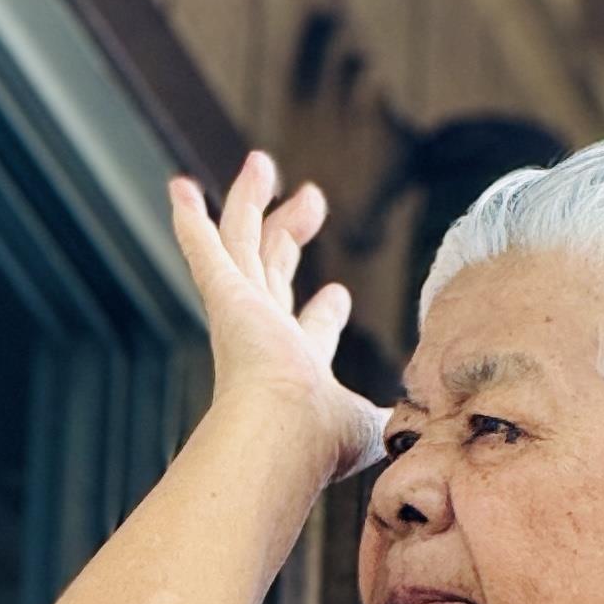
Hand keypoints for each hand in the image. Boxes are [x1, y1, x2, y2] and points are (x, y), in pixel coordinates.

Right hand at [168, 153, 386, 482]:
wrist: (284, 434)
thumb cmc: (323, 441)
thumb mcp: (371, 428)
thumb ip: (393, 422)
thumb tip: (423, 428)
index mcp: (300, 367)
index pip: (310, 330)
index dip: (325, 313)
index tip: (338, 294)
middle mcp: (265, 336)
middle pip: (275, 270)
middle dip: (292, 232)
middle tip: (312, 197)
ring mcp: (242, 312)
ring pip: (242, 242)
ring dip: (250, 202)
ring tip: (260, 162)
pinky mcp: (224, 295)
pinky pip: (205, 247)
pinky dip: (190, 220)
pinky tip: (180, 188)